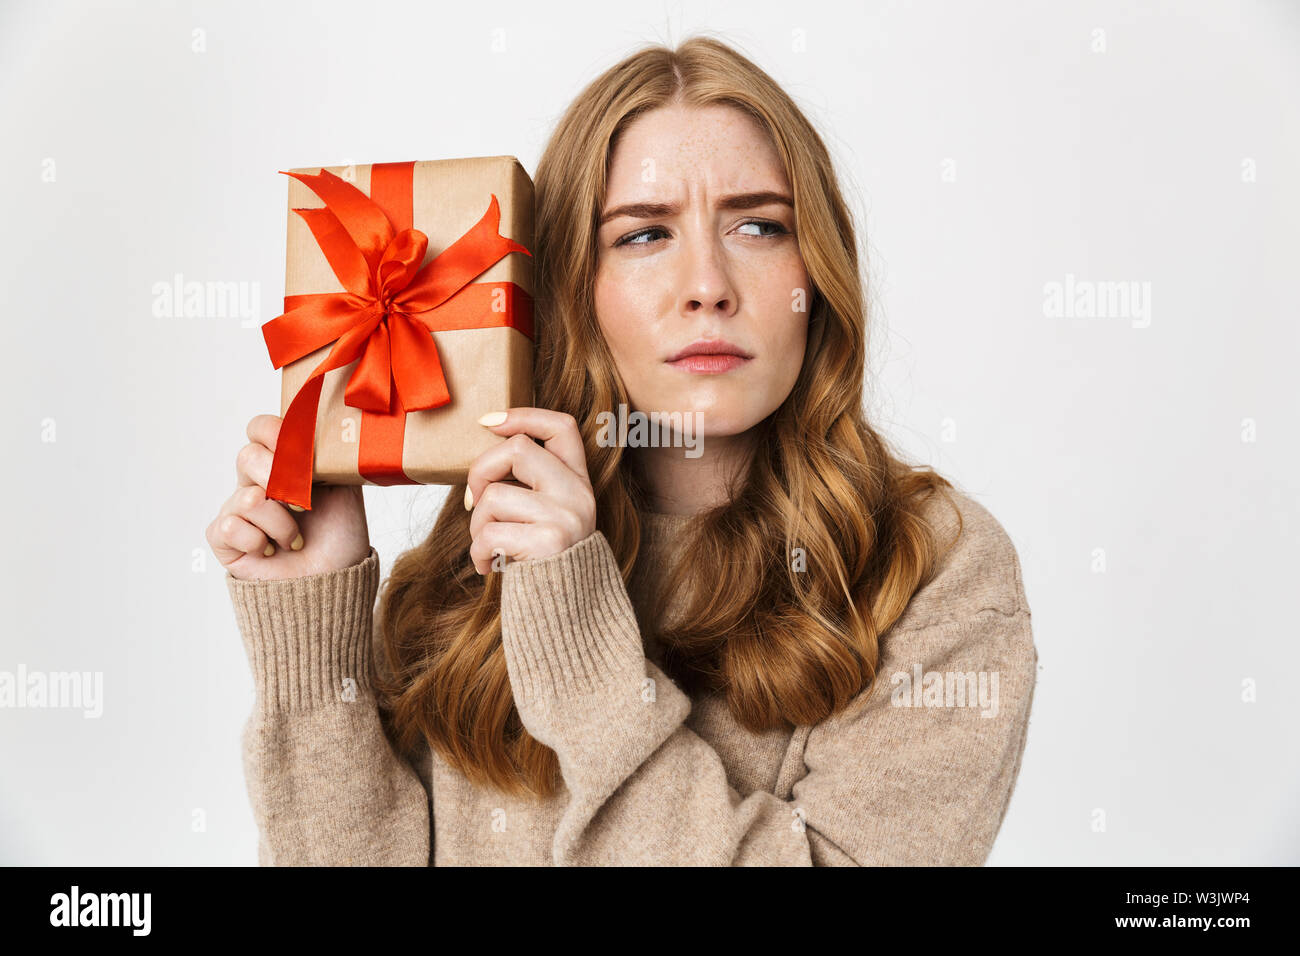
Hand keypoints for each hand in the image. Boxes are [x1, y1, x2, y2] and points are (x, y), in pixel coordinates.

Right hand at [207, 414, 371, 580]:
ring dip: (281, 523)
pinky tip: (271, 551)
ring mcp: (237, 510)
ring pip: (246, 498)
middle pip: (247, 457)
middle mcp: (255, 483)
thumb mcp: (345, 488)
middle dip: (280, 481)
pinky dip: (258, 541)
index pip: (260, 429)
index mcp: (282, 465)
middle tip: (303, 504)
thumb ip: (328, 457)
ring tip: (295, 539)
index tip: (299, 451)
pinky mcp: (224, 538)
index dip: (274, 433)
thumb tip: (320, 428)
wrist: (333, 581)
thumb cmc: (339, 536)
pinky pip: (230, 525)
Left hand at [465, 408, 596, 573]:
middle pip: (516, 449)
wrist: (568, 615)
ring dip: (476, 526)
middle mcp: (578, 494)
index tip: (489, 422)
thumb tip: (486, 454)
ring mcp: (566, 516)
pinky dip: (478, 552)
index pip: (562, 427)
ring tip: (487, 547)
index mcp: (579, 482)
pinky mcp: (550, 542)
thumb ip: (531, 485)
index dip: (524, 416)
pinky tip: (487, 566)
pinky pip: (490, 533)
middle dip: (480, 473)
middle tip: (474, 503)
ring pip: (494, 497)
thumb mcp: (549, 516)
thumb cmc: (543, 562)